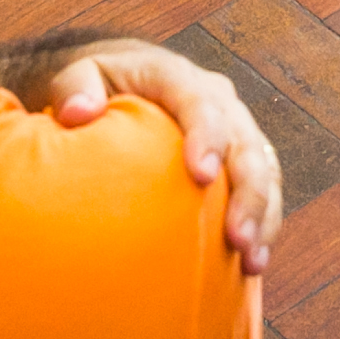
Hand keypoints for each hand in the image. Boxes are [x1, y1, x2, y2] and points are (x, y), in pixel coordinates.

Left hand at [39, 41, 285, 273]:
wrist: (124, 76)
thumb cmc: (97, 83)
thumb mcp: (77, 74)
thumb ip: (74, 86)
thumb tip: (78, 112)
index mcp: (177, 77)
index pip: (201, 103)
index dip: (208, 137)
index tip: (202, 176)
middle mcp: (217, 99)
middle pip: (244, 142)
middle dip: (248, 190)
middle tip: (237, 239)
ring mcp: (234, 127)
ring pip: (263, 167)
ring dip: (264, 215)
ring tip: (252, 261)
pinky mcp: (241, 154)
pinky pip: (265, 186)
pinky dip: (265, 222)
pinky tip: (253, 264)